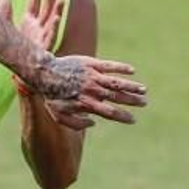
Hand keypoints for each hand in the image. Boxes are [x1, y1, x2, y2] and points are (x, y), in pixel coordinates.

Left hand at [3, 0, 63, 54]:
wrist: (18, 69)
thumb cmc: (13, 49)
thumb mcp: (6, 28)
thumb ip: (4, 13)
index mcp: (29, 20)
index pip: (34, 0)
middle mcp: (38, 26)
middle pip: (46, 6)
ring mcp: (42, 35)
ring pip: (52, 19)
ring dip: (57, 9)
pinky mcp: (44, 47)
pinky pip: (51, 36)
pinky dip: (53, 27)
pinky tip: (55, 18)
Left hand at [29, 55, 146, 130]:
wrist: (44, 74)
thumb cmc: (51, 97)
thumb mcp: (59, 116)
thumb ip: (76, 124)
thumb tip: (93, 124)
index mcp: (87, 104)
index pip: (110, 112)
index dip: (122, 117)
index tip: (133, 120)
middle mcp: (92, 91)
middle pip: (117, 97)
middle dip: (132, 101)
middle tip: (144, 103)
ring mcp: (93, 77)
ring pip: (116, 82)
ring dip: (131, 86)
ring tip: (143, 90)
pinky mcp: (91, 64)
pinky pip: (110, 66)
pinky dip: (121, 68)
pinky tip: (132, 70)